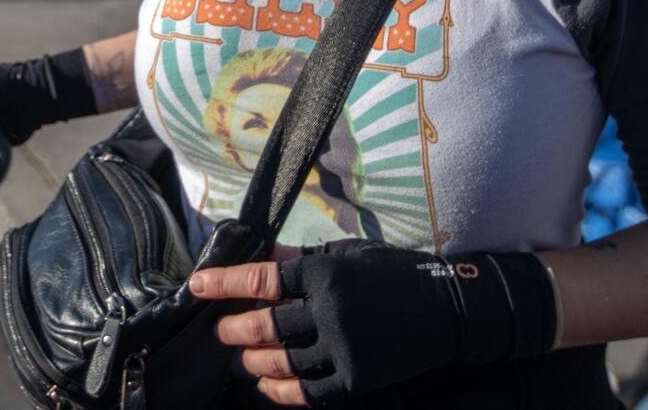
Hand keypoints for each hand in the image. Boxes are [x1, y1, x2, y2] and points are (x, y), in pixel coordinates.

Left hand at [194, 240, 558, 406]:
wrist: (450, 310)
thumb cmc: (394, 274)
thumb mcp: (349, 254)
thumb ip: (301, 260)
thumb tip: (260, 256)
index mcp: (328, 273)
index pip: (263, 279)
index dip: (225, 283)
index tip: (197, 286)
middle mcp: (332, 312)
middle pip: (267, 326)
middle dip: (235, 330)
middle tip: (220, 332)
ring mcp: (345, 349)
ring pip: (283, 361)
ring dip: (252, 362)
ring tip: (238, 360)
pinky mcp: (357, 380)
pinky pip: (308, 392)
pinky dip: (281, 391)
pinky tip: (266, 386)